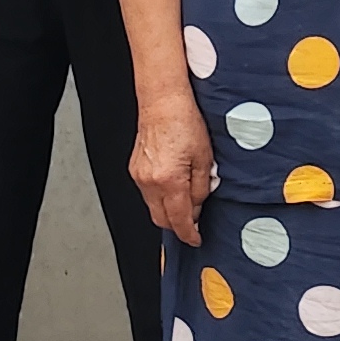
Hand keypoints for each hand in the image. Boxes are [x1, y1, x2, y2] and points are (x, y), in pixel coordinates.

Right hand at [131, 86, 218, 249]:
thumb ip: (201, 188)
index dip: (189, 234)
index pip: (179, 220)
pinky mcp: (134, 169)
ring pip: (153, 207)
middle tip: (194, 221)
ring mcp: (139, 176)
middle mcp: (150, 181)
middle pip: (161, 220)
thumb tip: (197, 207)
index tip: (196, 239)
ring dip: (168, 210)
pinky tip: (172, 185)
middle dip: (177, 225)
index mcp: (170, 180)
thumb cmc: (186, 122)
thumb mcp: (205, 158)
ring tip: (185, 196)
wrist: (163, 101)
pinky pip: (147, 193)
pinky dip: (159, 196)